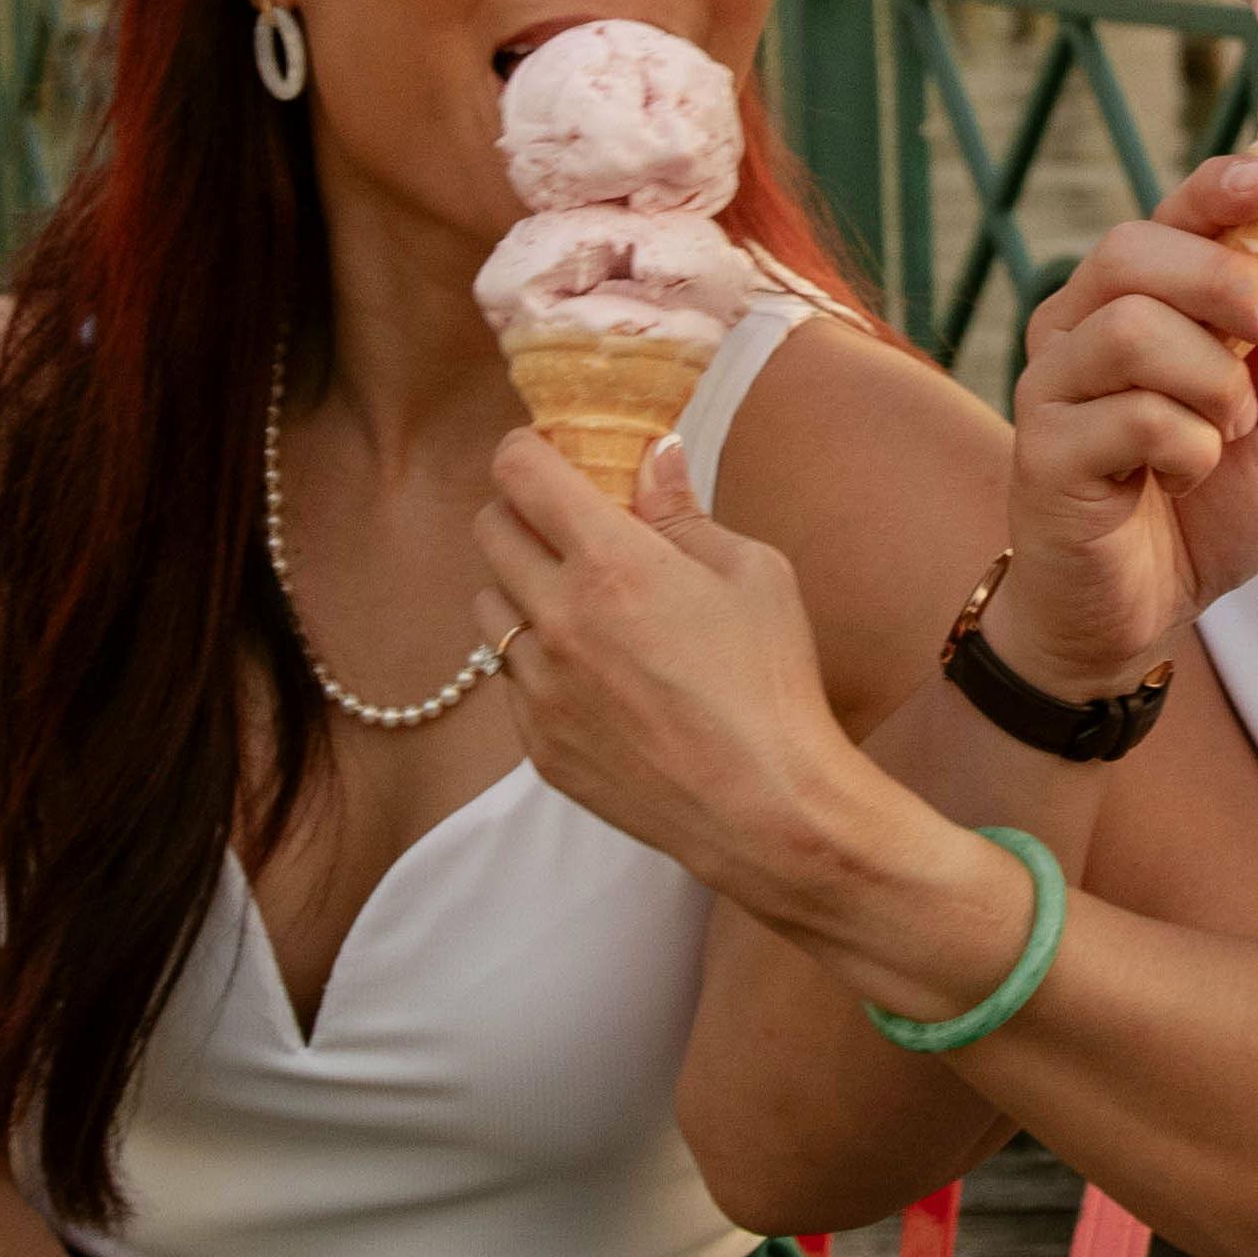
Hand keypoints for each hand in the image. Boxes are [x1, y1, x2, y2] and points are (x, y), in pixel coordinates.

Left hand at [471, 424, 866, 909]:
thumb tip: (654, 455)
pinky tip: (594, 676)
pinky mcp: (537, 745)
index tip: (547, 454)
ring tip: (575, 604)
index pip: (521, 473)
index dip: (527, 450)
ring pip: (488, 608)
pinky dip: (538, 663)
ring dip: (518, 589)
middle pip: (488, 531)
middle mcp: (557, 618)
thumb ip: (685, 512)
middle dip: (519, 512)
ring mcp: (538, 688)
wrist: (763, 806)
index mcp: (610, 564)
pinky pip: (511, 681)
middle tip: (562, 523)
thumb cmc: (770, 683)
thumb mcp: (752, 574)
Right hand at [985, 161, 1257, 689]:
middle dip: (1229, 281)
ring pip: (1131, 328)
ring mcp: (1052, 383)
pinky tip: (1187, 475)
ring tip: (1230, 431)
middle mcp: (1082, 324)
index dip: (1217, 187)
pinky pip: (1130, 416)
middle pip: (1135, 250)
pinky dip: (1188, 447)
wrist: (1143, 612)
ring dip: (1213, 382)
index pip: (1170, 215)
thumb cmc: (1206, 510)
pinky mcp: (1041, 448)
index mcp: (1142, 301)